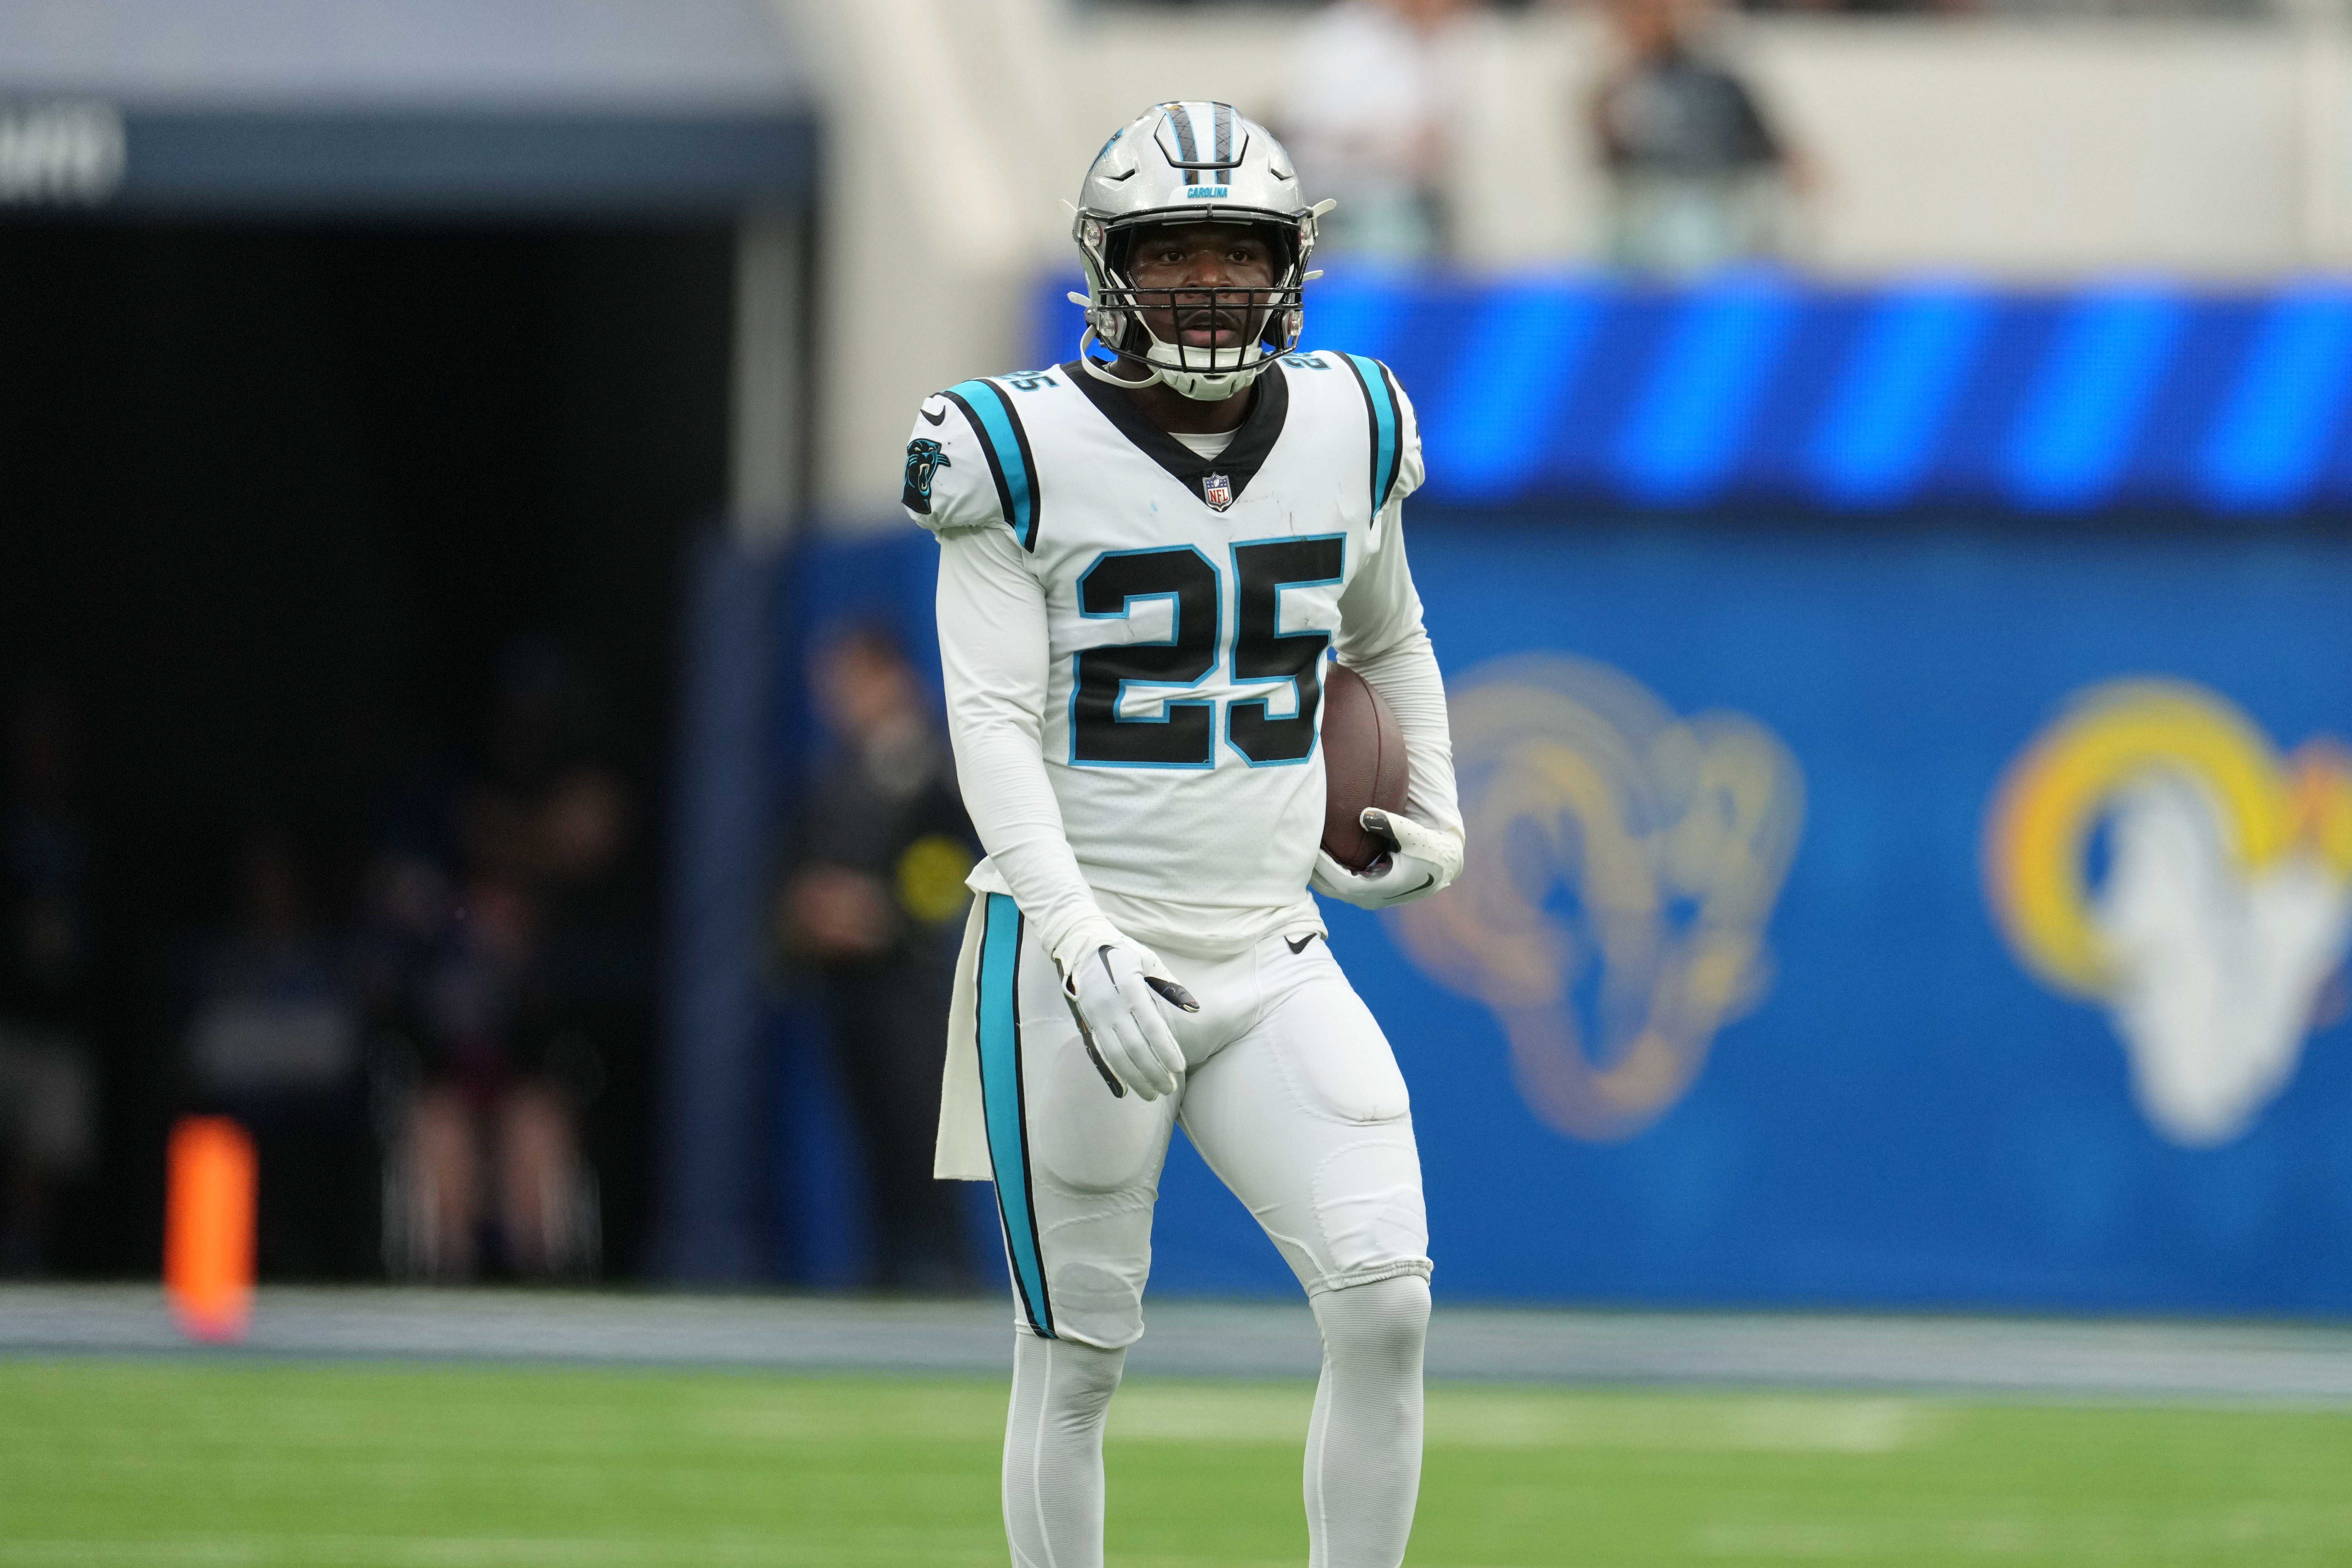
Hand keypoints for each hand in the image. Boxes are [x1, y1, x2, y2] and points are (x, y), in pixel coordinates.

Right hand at [1056, 925, 1197, 1100]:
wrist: (1079, 944)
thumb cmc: (1120, 951)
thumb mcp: (1147, 959)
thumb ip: (1169, 985)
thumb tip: (1193, 1008)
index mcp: (1129, 986)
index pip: (1150, 1024)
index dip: (1165, 1048)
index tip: (1179, 1067)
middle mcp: (1110, 1004)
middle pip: (1133, 1046)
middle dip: (1153, 1071)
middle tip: (1170, 1088)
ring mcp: (1095, 1016)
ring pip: (1116, 1054)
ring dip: (1135, 1077)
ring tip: (1152, 1095)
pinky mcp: (1087, 1023)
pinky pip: (1101, 1053)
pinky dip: (1114, 1073)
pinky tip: (1126, 1089)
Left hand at [1311, 808, 1461, 910]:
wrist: (1445, 863)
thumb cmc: (1431, 848)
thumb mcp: (1415, 835)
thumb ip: (1391, 824)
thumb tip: (1365, 814)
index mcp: (1381, 889)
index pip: (1340, 881)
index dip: (1322, 866)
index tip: (1308, 847)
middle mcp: (1371, 898)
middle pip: (1330, 888)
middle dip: (1311, 869)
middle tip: (1293, 846)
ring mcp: (1369, 897)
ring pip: (1332, 888)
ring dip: (1315, 872)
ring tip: (1298, 850)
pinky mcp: (1368, 891)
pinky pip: (1338, 883)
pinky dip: (1325, 872)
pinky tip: (1314, 855)